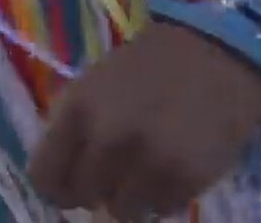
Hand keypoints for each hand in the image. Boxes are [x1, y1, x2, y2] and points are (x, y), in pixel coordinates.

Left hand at [26, 21, 260, 219]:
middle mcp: (108, 139)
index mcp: (78, 110)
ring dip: (131, 197)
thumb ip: (72, 131)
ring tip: (146, 169)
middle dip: (95, 188)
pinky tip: (173, 167)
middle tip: (114, 172)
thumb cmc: (148, 69)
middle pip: (82, 196)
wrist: (215, 53)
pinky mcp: (187, 178)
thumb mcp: (92, 87)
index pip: (44, 178)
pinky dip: (164, 196)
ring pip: (122, 211)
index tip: (70, 184)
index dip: (56, 187)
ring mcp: (149, 162)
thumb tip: (59, 179)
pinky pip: (162, 209)